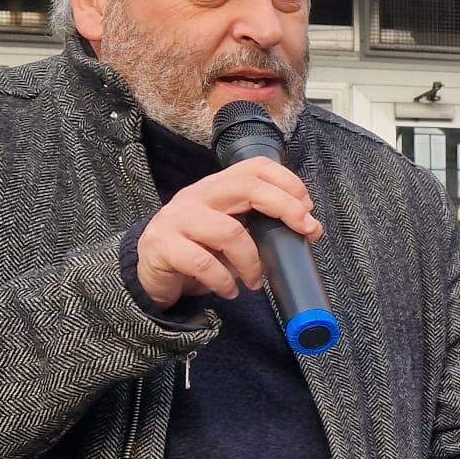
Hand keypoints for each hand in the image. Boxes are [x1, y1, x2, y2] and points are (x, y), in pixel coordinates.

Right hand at [135, 159, 322, 309]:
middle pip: (246, 186)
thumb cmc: (198, 252)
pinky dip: (224, 281)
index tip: (308, 210)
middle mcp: (197, 195)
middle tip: (306, 232)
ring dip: (253, 262)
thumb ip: (259, 226)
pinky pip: (203, 263)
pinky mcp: (163, 246)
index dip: (288, 182)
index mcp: (218, 187)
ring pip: (229, 231)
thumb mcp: (230, 233)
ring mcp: (177, 218)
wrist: (151, 274)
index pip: (255, 167)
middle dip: (285, 207)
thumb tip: (305, 230)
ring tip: (257, 282)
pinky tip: (231, 291)